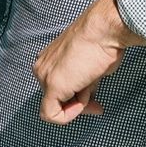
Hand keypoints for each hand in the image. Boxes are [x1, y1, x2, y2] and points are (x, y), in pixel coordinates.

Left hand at [33, 0, 145, 124]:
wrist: (102, 31)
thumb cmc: (101, 43)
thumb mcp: (89, 67)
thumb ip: (83, 82)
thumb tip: (88, 96)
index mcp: (49, 59)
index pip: (59, 88)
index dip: (77, 97)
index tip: (93, 98)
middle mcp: (42, 67)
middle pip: (57, 99)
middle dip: (78, 104)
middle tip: (96, 106)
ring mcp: (45, 76)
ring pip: (56, 107)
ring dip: (78, 105)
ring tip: (92, 89)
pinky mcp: (51, 86)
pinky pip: (52, 115)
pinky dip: (69, 116)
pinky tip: (83, 102)